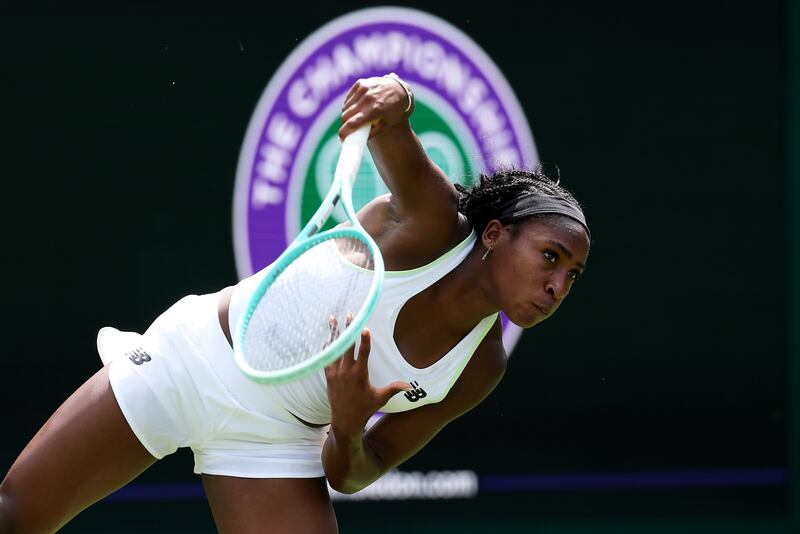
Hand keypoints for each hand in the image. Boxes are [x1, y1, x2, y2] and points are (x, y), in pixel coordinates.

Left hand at [324, 315, 410, 436]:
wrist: (345, 421)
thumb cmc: (364, 409)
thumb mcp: (380, 399)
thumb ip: (393, 389)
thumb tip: (410, 386)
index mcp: (360, 375)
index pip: (363, 353)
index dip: (364, 340)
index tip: (364, 328)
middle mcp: (346, 371)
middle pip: (347, 346)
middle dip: (348, 329)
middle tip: (350, 315)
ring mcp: (335, 372)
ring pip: (334, 348)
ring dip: (334, 333)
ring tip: (333, 318)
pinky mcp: (328, 375)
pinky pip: (326, 357)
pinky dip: (327, 346)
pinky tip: (328, 336)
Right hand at [338, 75, 412, 140]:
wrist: (401, 90)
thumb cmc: (395, 110)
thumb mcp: (387, 125)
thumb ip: (372, 133)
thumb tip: (357, 139)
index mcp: (374, 111)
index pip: (352, 123)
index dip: (343, 132)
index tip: (341, 139)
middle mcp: (367, 98)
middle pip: (346, 115)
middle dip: (345, 124)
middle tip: (348, 129)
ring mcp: (363, 89)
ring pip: (346, 106)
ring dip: (347, 114)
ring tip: (353, 118)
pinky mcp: (361, 83)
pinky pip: (349, 98)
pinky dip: (350, 104)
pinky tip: (355, 108)